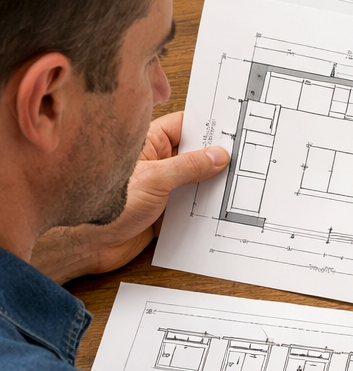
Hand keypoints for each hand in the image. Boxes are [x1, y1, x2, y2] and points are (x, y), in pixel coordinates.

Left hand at [29, 111, 228, 282]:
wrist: (91, 244)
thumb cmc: (107, 204)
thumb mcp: (155, 179)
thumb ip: (188, 166)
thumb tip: (218, 155)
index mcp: (149, 143)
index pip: (185, 126)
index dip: (208, 127)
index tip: (233, 130)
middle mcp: (158, 162)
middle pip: (195, 154)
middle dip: (217, 158)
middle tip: (244, 159)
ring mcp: (164, 187)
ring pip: (197, 181)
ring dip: (213, 185)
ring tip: (239, 185)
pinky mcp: (168, 211)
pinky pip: (194, 205)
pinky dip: (207, 208)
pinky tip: (223, 209)